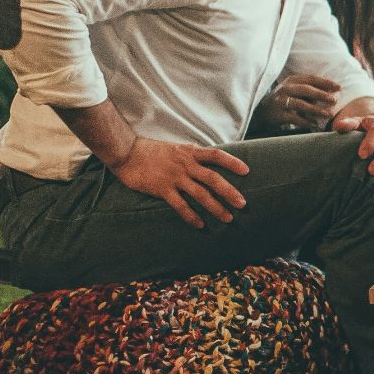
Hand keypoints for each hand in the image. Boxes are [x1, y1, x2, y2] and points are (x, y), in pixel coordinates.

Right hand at [108, 138, 249, 228]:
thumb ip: (192, 157)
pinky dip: (192, 216)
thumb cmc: (151, 151)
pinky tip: (200, 225)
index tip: (247, 171)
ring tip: (228, 218)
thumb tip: (208, 165)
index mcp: (190, 153)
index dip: (233, 162)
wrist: (126, 152)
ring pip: (201, 194)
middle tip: (243, 204)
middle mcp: (185, 165)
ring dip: (216, 207)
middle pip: (213, 179)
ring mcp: (175, 177)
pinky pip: (181, 205)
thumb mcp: (176, 149)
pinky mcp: (163, 189)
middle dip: (230, 192)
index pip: (217, 155)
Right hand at [254, 74, 339, 132]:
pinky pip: (293, 117)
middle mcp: (285, 88)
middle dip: (322, 94)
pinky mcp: (276, 114)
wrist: (260, 111)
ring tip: (328, 114)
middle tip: (334, 100)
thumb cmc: (283, 100)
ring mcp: (279, 101)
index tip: (339, 87)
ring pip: (300, 103)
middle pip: (305, 89)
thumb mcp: (295, 91)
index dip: (325, 82)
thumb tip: (332, 93)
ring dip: (316, 109)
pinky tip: (315, 124)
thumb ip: (311, 91)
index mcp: (292, 80)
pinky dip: (305, 121)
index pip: (311, 79)